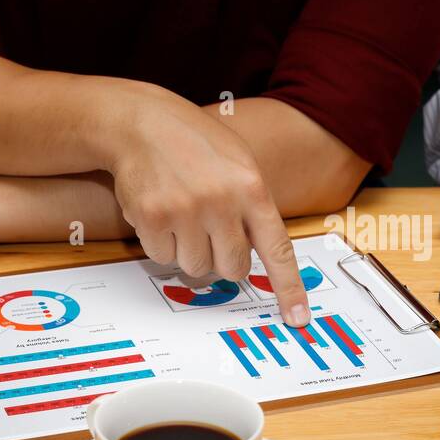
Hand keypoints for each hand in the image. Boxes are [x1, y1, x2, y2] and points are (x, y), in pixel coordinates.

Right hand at [107, 95, 309, 324]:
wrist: (142, 122)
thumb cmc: (196, 145)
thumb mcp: (240, 165)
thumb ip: (253, 208)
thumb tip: (257, 257)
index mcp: (252, 189)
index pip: (277, 249)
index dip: (289, 287)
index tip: (297, 317)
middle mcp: (222, 202)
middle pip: (232, 268)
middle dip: (222, 260)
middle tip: (210, 234)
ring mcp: (186, 211)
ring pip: (196, 268)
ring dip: (189, 251)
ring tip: (182, 214)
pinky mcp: (153, 218)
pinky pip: (163, 258)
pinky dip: (161, 243)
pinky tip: (161, 211)